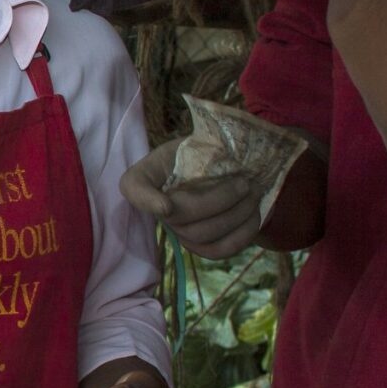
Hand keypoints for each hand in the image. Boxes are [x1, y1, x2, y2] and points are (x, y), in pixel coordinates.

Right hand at [120, 140, 261, 259]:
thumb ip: (202, 143)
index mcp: (149, 175)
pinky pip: (218, 250)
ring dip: (235, 214)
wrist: (224, 168)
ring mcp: (177, 230)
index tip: (167, 206)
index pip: (133, 188)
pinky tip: (253, 215)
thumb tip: (224, 155)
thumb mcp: (198, 137)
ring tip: (254, 193)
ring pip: (201, 235)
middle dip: (219, 200)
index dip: (146, 201)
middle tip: (246, 183)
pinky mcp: (200, 246)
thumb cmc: (206, 151)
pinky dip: (241, 235)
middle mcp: (157, 207)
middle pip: (178, 216)